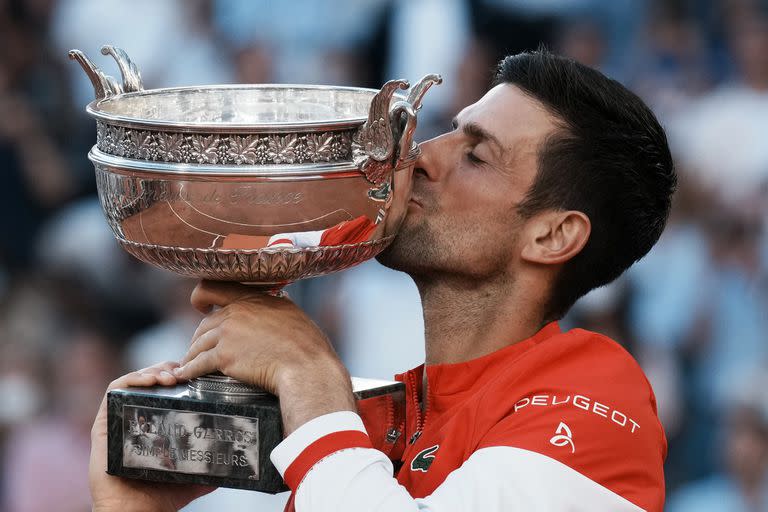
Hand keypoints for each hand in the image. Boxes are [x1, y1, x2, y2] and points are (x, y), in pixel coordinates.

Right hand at [90, 362, 213, 511]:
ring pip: (132, 381)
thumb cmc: (160, 495)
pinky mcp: (103, 425)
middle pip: (150, 380)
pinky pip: (112, 392)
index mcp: (154, 425)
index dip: (179, 376)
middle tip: (183, 372)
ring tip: (170, 376)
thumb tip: (235, 457)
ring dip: (152, 371)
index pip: (165, 390)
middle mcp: (135, 419)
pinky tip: (149, 381)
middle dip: (167, 369)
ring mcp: (118, 419)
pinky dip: (130, 379)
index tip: (195, 373)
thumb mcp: (194, 473)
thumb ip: (211, 463)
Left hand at [175, 281, 355, 434]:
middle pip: (204, 323)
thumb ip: (276, 305)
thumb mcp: (292, 312)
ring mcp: (228, 334)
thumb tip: (278, 299)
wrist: (306, 367)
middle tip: (199, 349)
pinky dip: (189, 370)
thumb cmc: (306, 344)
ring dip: (192, 355)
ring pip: (198, 344)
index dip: (201, 297)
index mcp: (252, 299)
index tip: (200, 306)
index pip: (213, 287)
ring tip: (190, 365)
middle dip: (199, 338)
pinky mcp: (224, 357)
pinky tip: (185, 375)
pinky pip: (198, 363)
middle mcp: (236, 312)